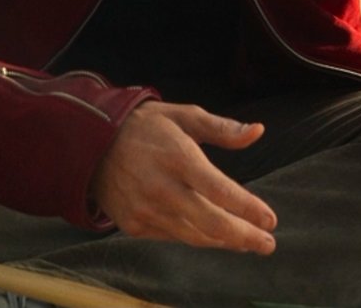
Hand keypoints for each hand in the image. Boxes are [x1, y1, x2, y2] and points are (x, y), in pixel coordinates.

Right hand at [92, 101, 276, 253]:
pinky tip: (216, 237)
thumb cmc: (145, 128)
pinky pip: (173, 237)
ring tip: (248, 243)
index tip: (270, 220)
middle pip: (211, 222)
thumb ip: (222, 127)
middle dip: (244, 237)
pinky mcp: (133, 224)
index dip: (248, 209)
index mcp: (178, 158)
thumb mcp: (184, 116)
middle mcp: (161, 188)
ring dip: (224, 242)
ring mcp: (145, 210)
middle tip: (268, 244)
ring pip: (194, 235)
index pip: (221, 190)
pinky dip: (197, 238)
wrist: (89, 145)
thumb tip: (258, 131)